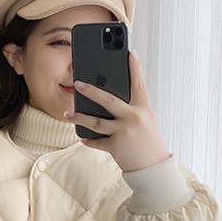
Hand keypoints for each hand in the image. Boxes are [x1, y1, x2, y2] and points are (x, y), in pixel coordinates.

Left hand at [64, 51, 169, 171]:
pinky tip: (82, 136)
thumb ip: (131, 108)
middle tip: (77, 83)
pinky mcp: (116, 146)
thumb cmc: (148, 141)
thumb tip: (108, 97)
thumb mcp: (146, 120)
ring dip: (79, 117)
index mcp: (143, 108)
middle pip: (108, 100)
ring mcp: (124, 132)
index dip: (135, 67)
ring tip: (68, 113)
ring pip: (96, 122)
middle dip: (91, 90)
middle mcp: (134, 118)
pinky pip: (97, 141)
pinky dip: (89, 139)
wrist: (153, 168)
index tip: (130, 52)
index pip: (139, 84)